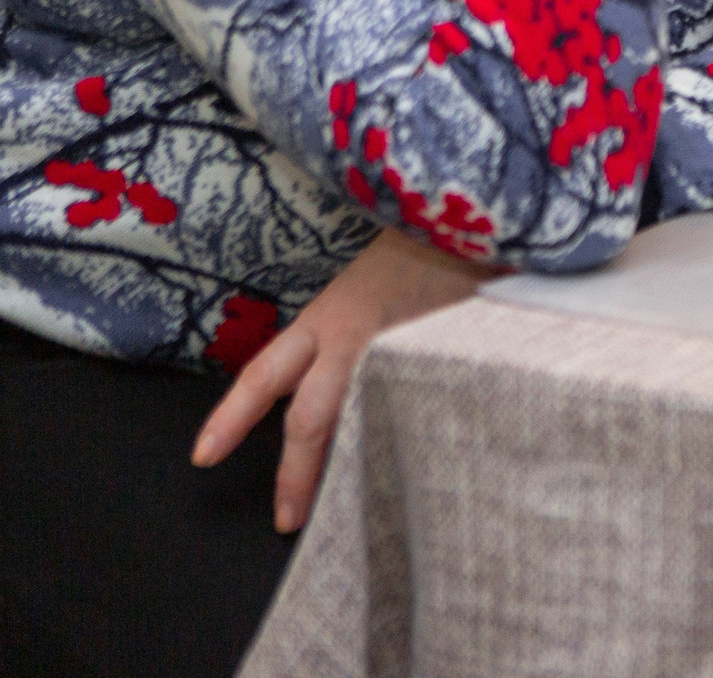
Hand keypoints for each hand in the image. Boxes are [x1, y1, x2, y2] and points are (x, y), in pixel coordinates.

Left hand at [192, 230, 491, 531]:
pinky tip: (419, 461)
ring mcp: (401, 355)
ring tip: (357, 506)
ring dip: (354, 467)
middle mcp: (357, 340)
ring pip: (362, 424)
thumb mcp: (373, 282)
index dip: (232, 417)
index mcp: (331, 317)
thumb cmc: (427, 246)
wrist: (486, 217)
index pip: (265, 374)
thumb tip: (332, 385)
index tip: (203, 457)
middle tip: (287, 519)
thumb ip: (350, 329)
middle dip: (296, 477)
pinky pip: (416, 412)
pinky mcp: (445, 364)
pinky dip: (409, 439)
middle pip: (310, 420)